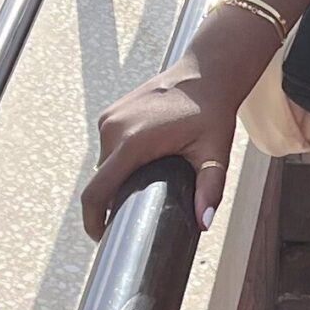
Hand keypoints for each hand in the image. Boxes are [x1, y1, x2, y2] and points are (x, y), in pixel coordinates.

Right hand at [82, 58, 238, 237]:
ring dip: (119, 177)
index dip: (94, 220)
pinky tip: (142, 162)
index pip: (97, 192)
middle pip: (103, 180)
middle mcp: (113, 129)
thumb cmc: (212, 113)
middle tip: (139, 210)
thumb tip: (203, 223)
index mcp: (132, 142)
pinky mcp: (110, 112)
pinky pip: (109, 146)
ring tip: (144, 185)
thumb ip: (210, 189)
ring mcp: (109, 118)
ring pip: (105, 163)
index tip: (103, 237)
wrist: (206, 73)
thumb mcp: (215, 152)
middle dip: (115, 199)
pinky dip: (120, 159)